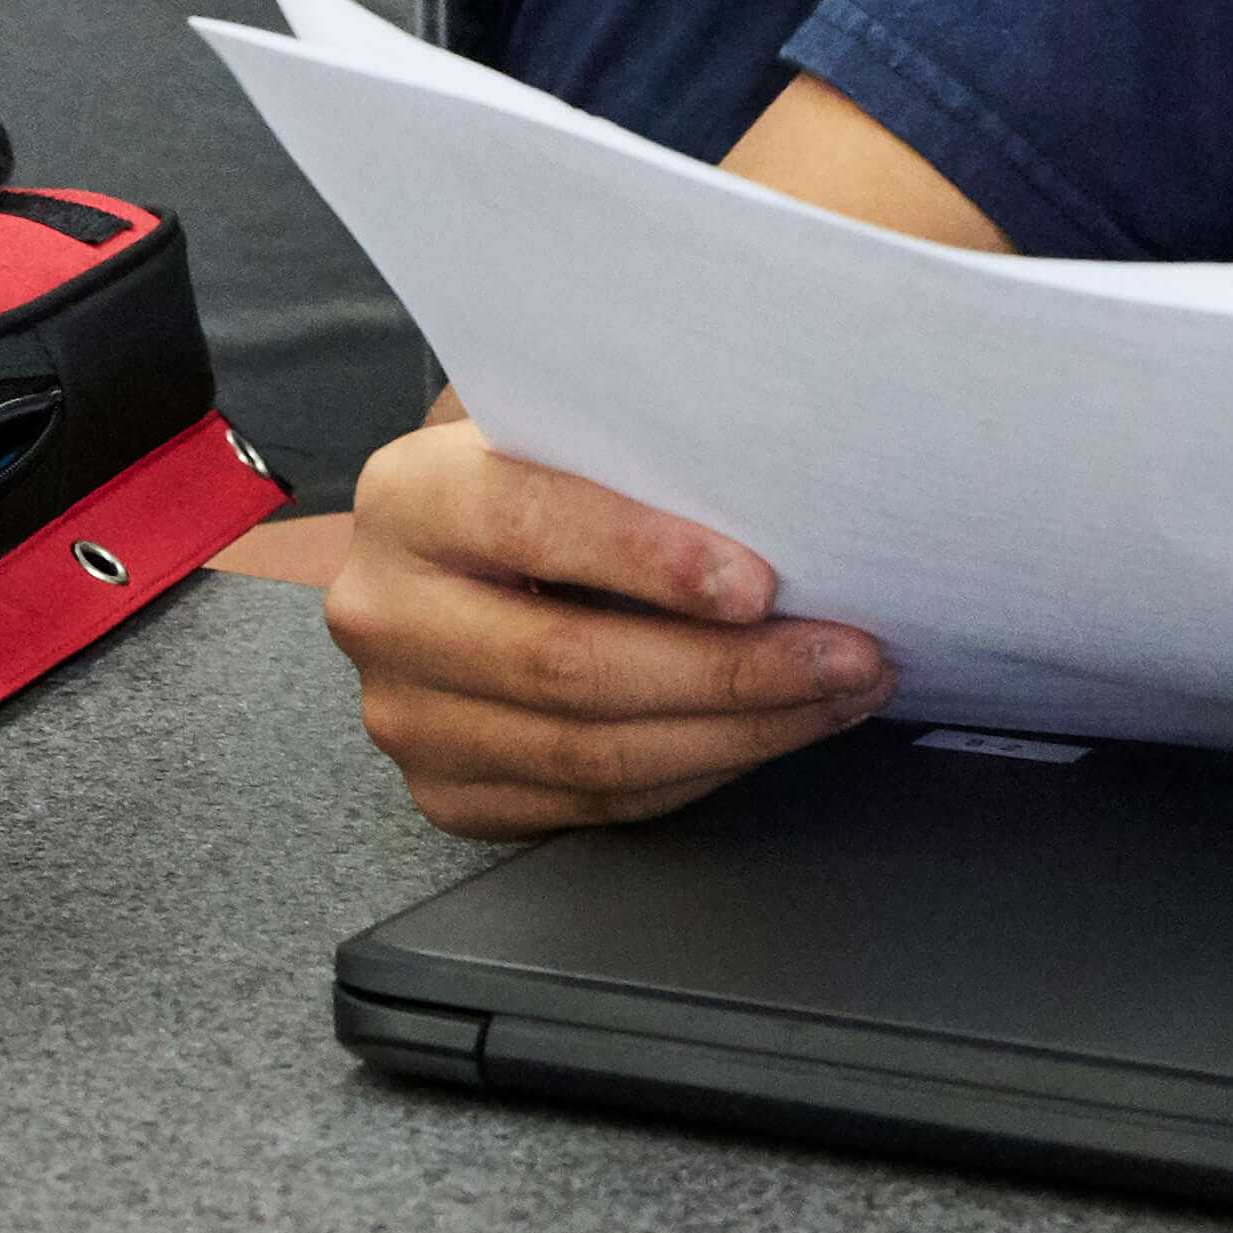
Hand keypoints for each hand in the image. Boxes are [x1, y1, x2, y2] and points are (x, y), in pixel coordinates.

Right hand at [326, 419, 890, 837]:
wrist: (440, 558)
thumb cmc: (532, 476)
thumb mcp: (555, 431)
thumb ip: (629, 446)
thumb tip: (777, 473)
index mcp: (409, 496)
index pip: (531, 524)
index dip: (651, 559)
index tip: (761, 583)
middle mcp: (386, 611)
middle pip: (569, 663)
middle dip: (732, 668)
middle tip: (847, 654)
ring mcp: (408, 716)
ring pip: (592, 751)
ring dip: (740, 732)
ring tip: (836, 694)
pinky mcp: (448, 792)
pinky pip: (594, 802)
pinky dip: (697, 771)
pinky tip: (767, 733)